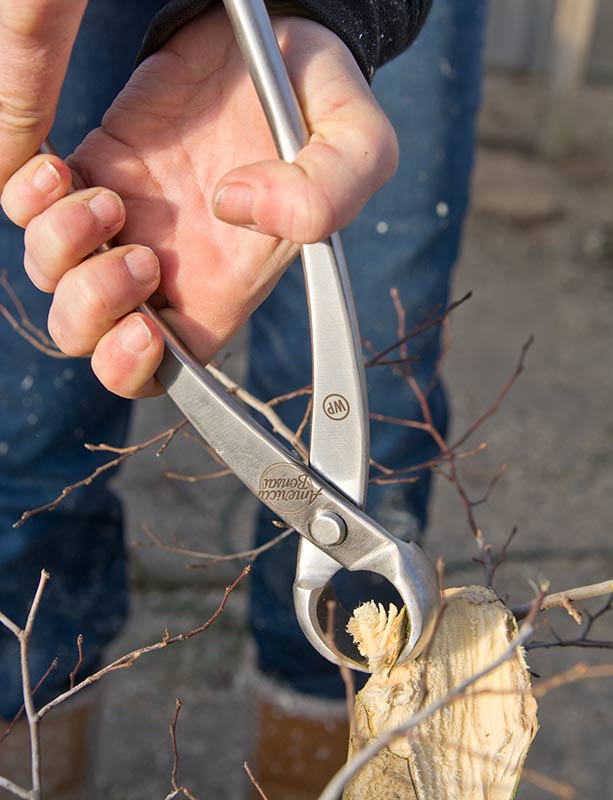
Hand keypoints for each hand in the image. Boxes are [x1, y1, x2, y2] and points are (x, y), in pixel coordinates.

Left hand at [1, 6, 397, 397]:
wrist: (278, 36)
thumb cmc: (319, 100)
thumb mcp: (358, 145)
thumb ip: (324, 195)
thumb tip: (231, 206)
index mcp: (226, 285)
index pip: (167, 368)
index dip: (139, 371)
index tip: (146, 329)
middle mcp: (170, 262)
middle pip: (90, 337)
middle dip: (93, 313)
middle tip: (139, 259)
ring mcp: (127, 217)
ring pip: (52, 278)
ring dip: (60, 252)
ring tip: (107, 199)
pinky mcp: (95, 164)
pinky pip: (26, 209)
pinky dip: (26, 201)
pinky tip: (64, 170)